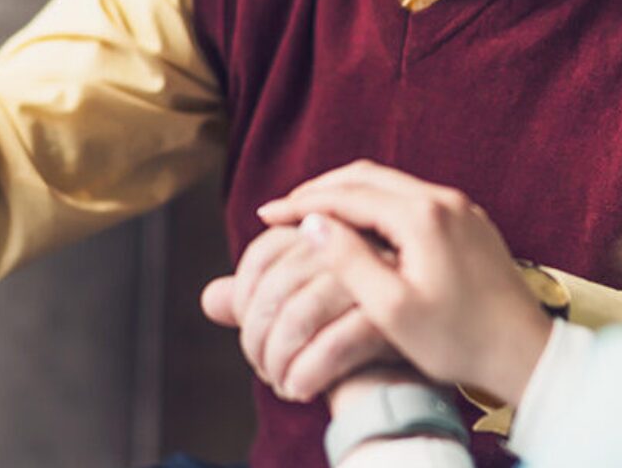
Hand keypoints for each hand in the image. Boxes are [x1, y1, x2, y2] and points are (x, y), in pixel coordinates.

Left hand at [200, 224, 398, 401]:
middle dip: (258, 337)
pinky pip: (333, 344)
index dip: (246, 296)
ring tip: (280, 382)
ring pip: (300, 314)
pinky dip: (306, 373)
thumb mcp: (301, 313)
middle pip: (278, 285)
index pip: (264, 252)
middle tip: (262, 367)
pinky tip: (300, 390)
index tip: (249, 331)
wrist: (409, 370)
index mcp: (326, 230)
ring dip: (279, 360)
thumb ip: (258, 301)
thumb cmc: (349, 335)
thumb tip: (212, 298)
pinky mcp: (391, 316)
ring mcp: (374, 275)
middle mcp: (350, 242)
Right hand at [258, 160, 551, 405]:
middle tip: (283, 209)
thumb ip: (349, 261)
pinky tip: (360, 226)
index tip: (266, 215)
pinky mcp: (468, 219)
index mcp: (421, 216)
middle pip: (367, 176)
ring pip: (389, 184)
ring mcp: (458, 206)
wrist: (524, 350)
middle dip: (321, 189)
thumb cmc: (458, 340)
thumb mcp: (392, 309)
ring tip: (313, 215)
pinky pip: (410, 196)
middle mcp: (441, 198)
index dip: (303, 203)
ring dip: (348, 194)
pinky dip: (376, 203)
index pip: (348, 195)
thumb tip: (313, 224)